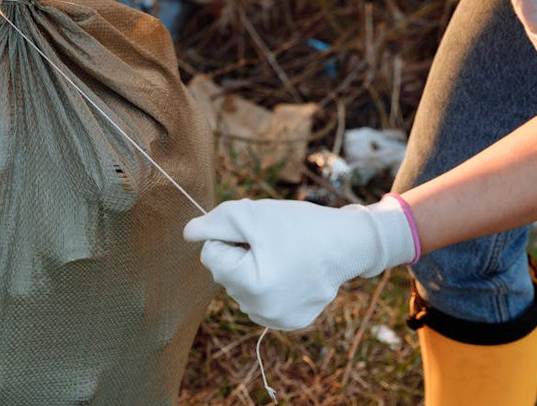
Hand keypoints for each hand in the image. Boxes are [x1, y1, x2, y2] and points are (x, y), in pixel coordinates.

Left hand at [183, 197, 417, 329]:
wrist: (348, 243)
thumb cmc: (298, 225)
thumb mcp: (250, 214)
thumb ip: (212, 223)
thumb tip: (188, 234)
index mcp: (251, 285)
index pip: (210, 255)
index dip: (229, 236)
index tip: (256, 233)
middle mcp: (263, 312)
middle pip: (224, 274)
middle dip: (239, 254)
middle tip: (271, 243)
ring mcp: (277, 321)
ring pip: (240, 288)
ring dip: (251, 269)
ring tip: (282, 256)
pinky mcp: (291, 322)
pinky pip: (259, 300)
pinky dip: (267, 284)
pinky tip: (289, 272)